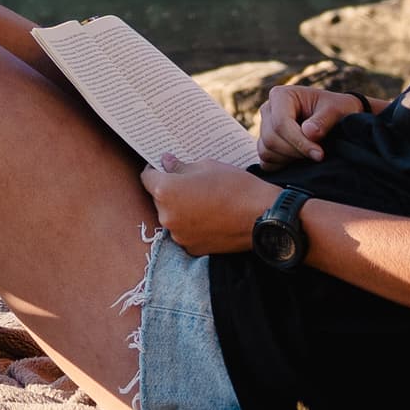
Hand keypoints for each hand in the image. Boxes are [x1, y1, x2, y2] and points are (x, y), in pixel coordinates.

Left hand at [142, 155, 278, 255]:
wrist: (263, 217)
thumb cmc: (235, 186)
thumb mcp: (206, 166)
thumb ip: (180, 166)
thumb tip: (165, 161)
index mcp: (165, 192)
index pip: (147, 177)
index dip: (154, 169)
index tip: (163, 166)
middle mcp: (166, 216)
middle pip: (158, 199)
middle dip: (170, 190)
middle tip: (191, 183)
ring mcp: (179, 235)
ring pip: (172, 216)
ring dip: (181, 208)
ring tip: (204, 200)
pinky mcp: (192, 248)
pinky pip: (184, 232)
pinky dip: (191, 224)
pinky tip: (210, 215)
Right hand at [254, 82, 367, 169]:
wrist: (336, 118)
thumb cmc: (336, 110)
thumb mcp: (337, 110)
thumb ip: (324, 120)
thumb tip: (308, 132)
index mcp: (281, 95)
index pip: (281, 123)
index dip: (299, 142)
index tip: (319, 154)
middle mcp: (268, 110)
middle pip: (271, 139)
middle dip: (295, 152)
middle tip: (318, 155)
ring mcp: (264, 128)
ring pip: (266, 151)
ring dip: (289, 160)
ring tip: (310, 156)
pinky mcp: (265, 144)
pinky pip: (266, 162)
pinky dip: (281, 166)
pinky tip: (300, 161)